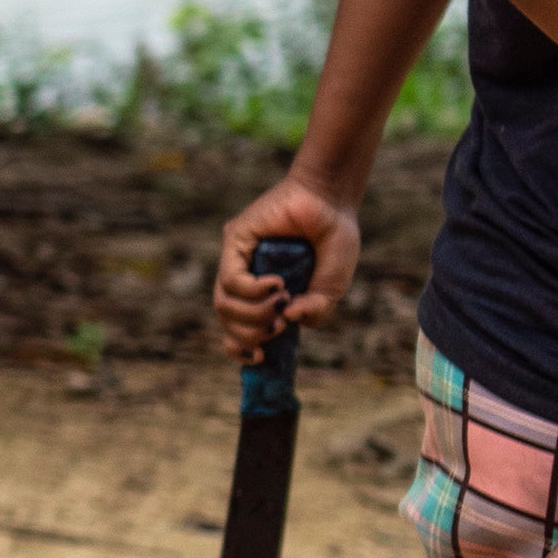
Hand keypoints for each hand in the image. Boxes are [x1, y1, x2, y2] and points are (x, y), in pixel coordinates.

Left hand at [209, 176, 360, 355]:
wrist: (334, 200)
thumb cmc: (334, 237)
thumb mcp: (330, 286)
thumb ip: (314, 310)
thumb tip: (288, 320)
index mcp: (263, 292)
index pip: (235, 327)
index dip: (239, 348)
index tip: (260, 357)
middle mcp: (246, 276)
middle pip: (227, 320)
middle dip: (250, 335)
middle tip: (278, 326)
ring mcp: (238, 258)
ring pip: (223, 304)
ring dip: (253, 314)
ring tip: (282, 302)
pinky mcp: (235, 239)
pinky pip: (230, 280)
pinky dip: (253, 291)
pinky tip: (278, 284)